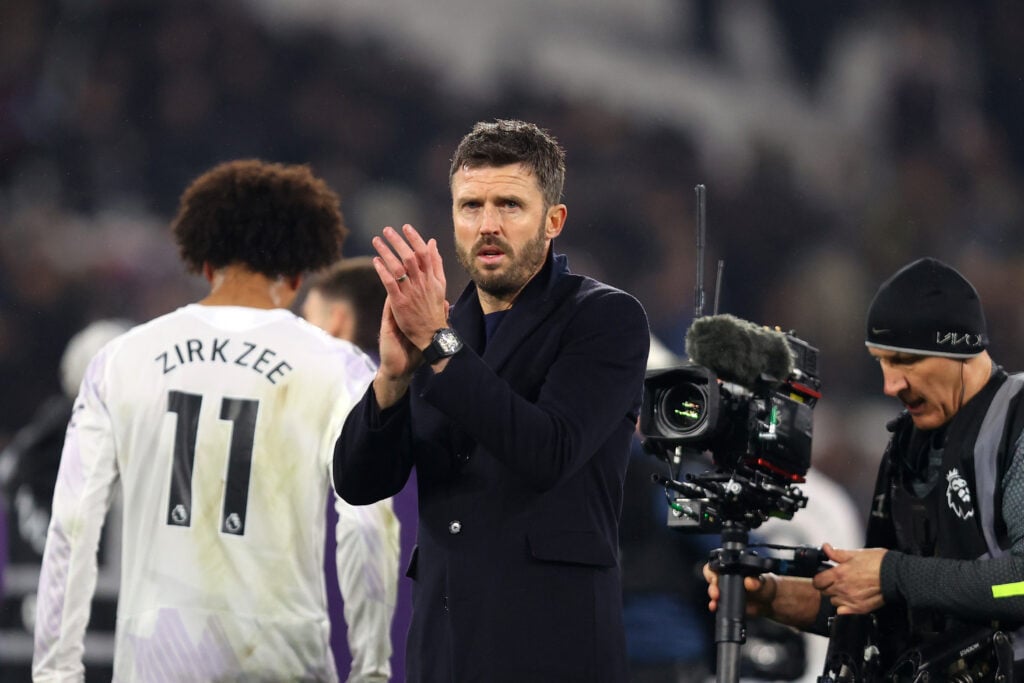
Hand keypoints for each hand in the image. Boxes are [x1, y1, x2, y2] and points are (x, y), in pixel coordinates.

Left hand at [372, 224, 448, 350]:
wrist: (432, 334)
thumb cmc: (434, 308)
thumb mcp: (440, 284)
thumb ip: (436, 262)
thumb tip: (432, 242)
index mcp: (432, 278)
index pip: (424, 253)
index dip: (414, 238)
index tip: (406, 227)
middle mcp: (422, 283)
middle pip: (410, 257)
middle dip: (398, 241)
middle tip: (387, 230)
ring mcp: (411, 293)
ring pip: (398, 268)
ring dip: (386, 252)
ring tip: (376, 241)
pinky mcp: (400, 303)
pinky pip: (390, 283)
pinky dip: (383, 271)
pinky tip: (376, 261)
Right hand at [703, 562, 776, 618]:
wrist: (772, 602)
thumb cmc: (766, 585)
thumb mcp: (763, 581)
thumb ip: (756, 581)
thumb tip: (749, 582)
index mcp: (733, 569)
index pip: (716, 566)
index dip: (713, 573)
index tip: (715, 579)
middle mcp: (728, 578)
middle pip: (712, 580)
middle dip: (712, 587)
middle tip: (716, 593)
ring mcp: (727, 591)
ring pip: (713, 593)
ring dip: (713, 598)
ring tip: (715, 603)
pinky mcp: (728, 603)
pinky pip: (718, 604)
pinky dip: (715, 606)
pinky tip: (716, 608)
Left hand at [811, 543, 885, 614]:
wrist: (896, 575)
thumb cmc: (878, 563)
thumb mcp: (855, 554)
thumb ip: (837, 554)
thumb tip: (825, 548)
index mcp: (839, 574)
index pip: (817, 581)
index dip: (819, 579)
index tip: (823, 577)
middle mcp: (843, 588)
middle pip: (825, 592)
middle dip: (828, 587)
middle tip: (838, 582)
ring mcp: (851, 600)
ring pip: (834, 602)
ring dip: (837, 596)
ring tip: (847, 590)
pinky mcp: (860, 609)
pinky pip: (843, 612)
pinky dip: (844, 608)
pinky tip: (851, 600)